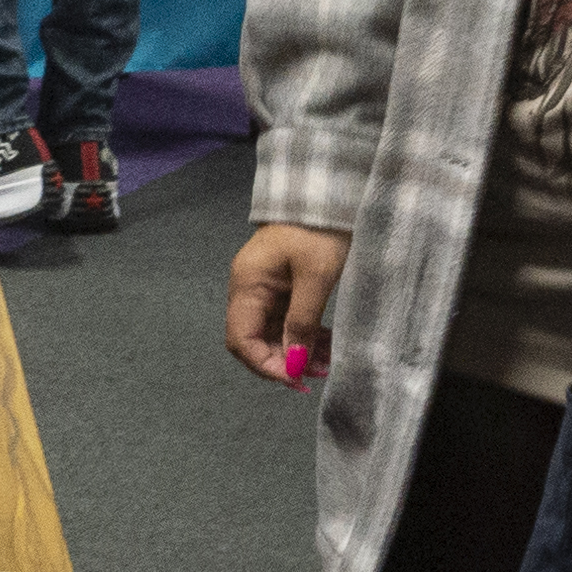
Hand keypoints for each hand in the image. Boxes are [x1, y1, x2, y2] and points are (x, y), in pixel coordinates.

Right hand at [226, 223, 349, 385]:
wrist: (330, 192)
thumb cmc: (321, 229)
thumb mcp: (316, 277)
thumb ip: (302, 323)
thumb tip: (293, 364)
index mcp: (247, 284)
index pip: (241, 339)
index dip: (265, 365)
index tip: (295, 378)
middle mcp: (250, 289)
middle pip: (255, 340)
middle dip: (283, 362)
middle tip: (317, 376)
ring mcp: (266, 287)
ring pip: (274, 333)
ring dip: (297, 352)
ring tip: (328, 365)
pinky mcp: (285, 286)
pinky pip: (288, 320)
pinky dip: (305, 336)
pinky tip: (327, 348)